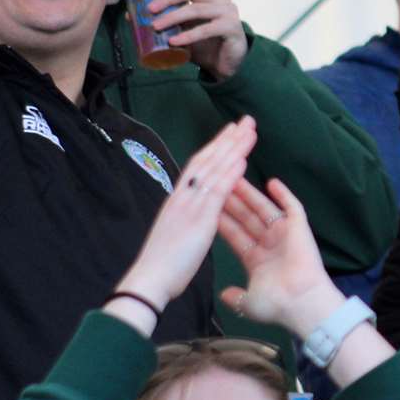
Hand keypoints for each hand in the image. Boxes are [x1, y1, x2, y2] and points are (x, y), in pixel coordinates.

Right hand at [112, 117, 256, 317]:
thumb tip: (192, 212)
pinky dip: (230, 172)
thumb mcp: (173, 232)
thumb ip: (183, 218)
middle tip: (245, 120)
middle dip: (227, 139)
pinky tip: (243, 159)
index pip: (197, 166)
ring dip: (233, 148)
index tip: (229, 132)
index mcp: (177, 200)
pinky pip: (217, 191)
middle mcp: (182, 196)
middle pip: (207, 160)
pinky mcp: (198, 218)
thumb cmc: (161, 264)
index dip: (214, 147)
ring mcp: (190, 205)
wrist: (150, 279)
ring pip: (214, 169)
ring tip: (249, 131)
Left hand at [149, 0, 249, 79]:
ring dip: (173, 17)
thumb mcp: (182, 30)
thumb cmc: (204, 45)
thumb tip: (130, 15)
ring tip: (156, 26)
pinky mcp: (231, 28)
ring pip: (196, 8)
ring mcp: (228, 12)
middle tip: (150, 9)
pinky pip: (206, 29)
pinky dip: (188, 35)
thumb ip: (166, 21)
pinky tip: (174, 41)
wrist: (227, 66)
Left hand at [217, 177, 340, 338]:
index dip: (223, 222)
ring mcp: (284, 235)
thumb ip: (235, 296)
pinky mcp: (299, 228)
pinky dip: (284, 195)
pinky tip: (272, 182)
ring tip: (235, 178)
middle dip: (232, 203)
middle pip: (247, 218)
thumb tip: (224, 295)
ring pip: (264, 209)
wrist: (302, 304)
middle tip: (218, 185)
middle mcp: (269, 244)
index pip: (235, 235)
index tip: (208, 208)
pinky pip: (292, 207)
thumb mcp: (248, 303)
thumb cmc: (277, 304)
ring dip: (250, 194)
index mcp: (256, 259)